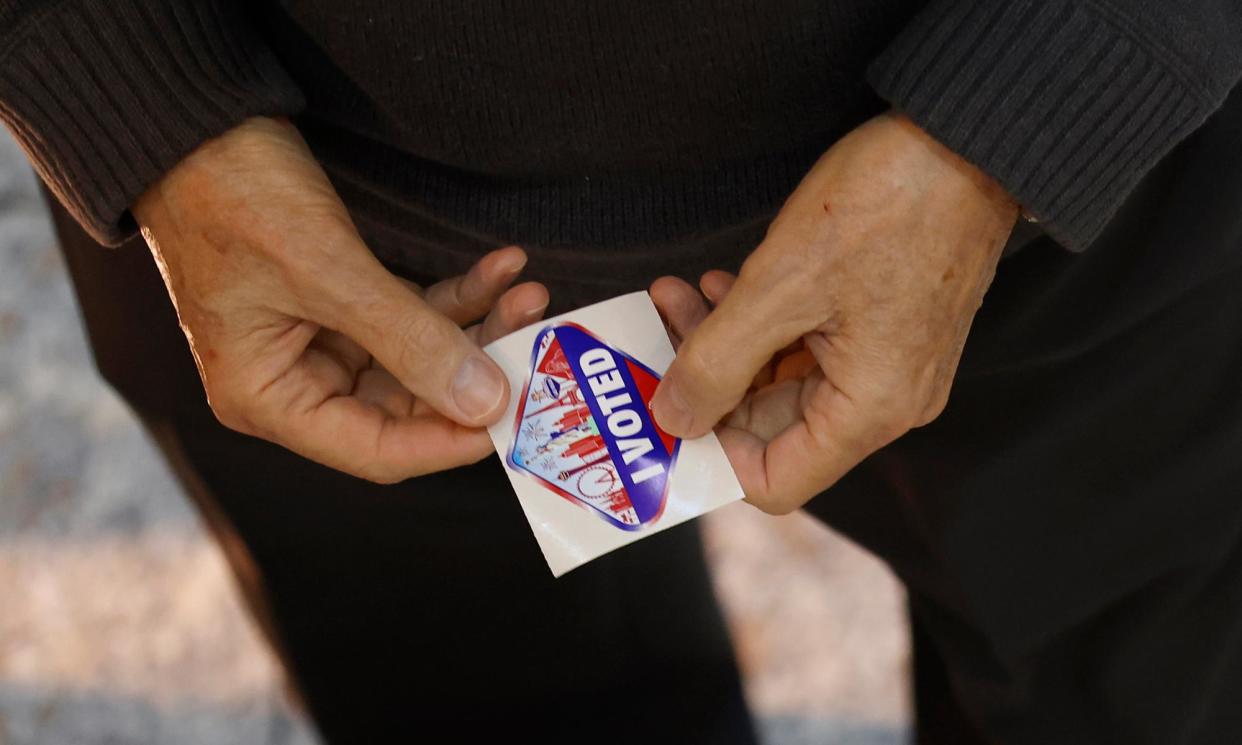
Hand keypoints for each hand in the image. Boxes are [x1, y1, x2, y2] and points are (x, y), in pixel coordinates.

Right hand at [134, 117, 547, 481]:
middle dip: (477, 371)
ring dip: (477, 327)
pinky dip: (456, 295)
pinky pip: (413, 317)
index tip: (515, 414)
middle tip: (536, 335)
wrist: (197, 122)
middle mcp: (294, 384)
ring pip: (420, 360)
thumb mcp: (327, 271)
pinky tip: (503, 267)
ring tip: (531, 293)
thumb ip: (409, 340)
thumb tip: (484, 401)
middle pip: (408, 407)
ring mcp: (321, 345)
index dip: (450, 440)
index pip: (377, 451)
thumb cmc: (233, 195)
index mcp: (268, 399)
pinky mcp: (344, 307)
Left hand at [650, 113, 1016, 512]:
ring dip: (725, 344)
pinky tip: (723, 284)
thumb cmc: (888, 204)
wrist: (968, 136)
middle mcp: (886, 400)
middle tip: (660, 327)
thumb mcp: (780, 285)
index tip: (666, 405)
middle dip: (706, 382)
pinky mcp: (883, 326)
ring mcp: (887, 363)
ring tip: (681, 293)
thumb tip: (674, 418)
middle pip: (772, 428)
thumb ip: (717, 362)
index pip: (775, 480)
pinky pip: (806, 348)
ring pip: (781, 381)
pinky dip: (760, 323)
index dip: (712, 454)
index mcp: (870, 409)